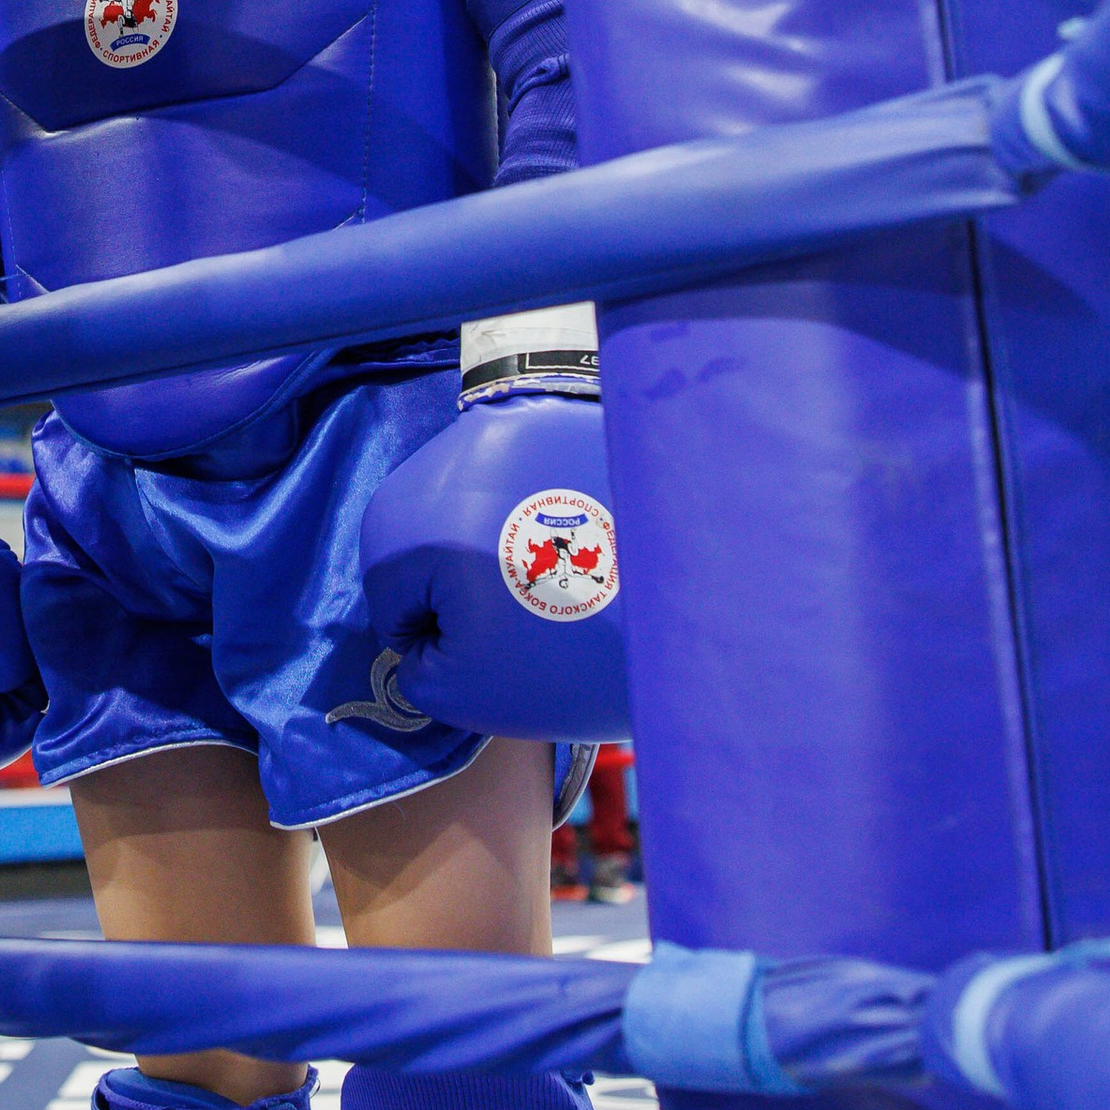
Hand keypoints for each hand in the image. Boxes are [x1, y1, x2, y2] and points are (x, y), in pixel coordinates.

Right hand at [359, 387, 630, 745]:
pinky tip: (590, 540)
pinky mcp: (562, 414)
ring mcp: (514, 424)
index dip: (437, 640)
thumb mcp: (478, 694)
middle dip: (462, 581)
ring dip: (501, 538)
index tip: (498, 647)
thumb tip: (423, 636)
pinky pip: (525, 468)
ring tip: (564, 575)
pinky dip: (544, 506)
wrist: (721, 593)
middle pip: (422, 533)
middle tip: (529, 614)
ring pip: (472, 496)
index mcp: (420, 520)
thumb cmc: (587, 652)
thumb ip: (421, 671)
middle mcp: (457, 452)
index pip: (388, 596)